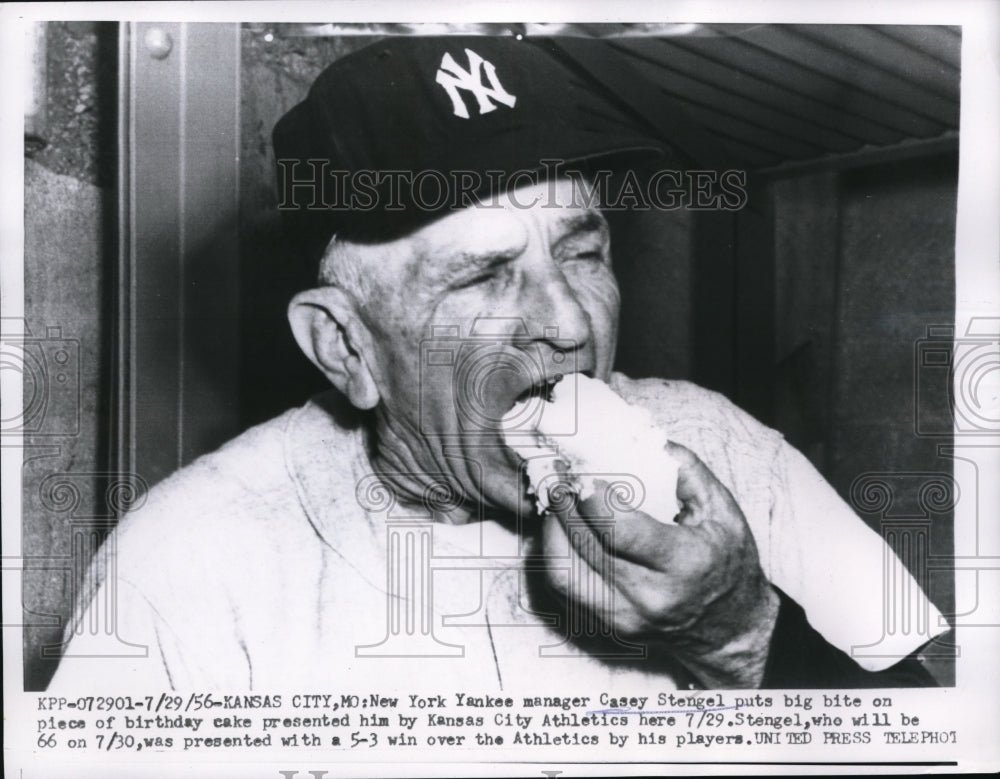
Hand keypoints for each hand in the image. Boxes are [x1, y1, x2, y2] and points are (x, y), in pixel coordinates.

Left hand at [542, 441, 779, 687]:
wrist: (731, 628)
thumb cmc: (728, 562)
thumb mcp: (722, 509)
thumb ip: (685, 469)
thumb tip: (642, 438)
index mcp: (685, 563)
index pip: (620, 530)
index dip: (590, 496)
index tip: (580, 469)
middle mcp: (650, 596)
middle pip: (585, 545)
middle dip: (564, 503)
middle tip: (558, 472)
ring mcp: (626, 617)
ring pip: (562, 571)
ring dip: (551, 529)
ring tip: (556, 499)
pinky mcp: (609, 627)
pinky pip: (564, 589)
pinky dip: (555, 554)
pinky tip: (562, 529)